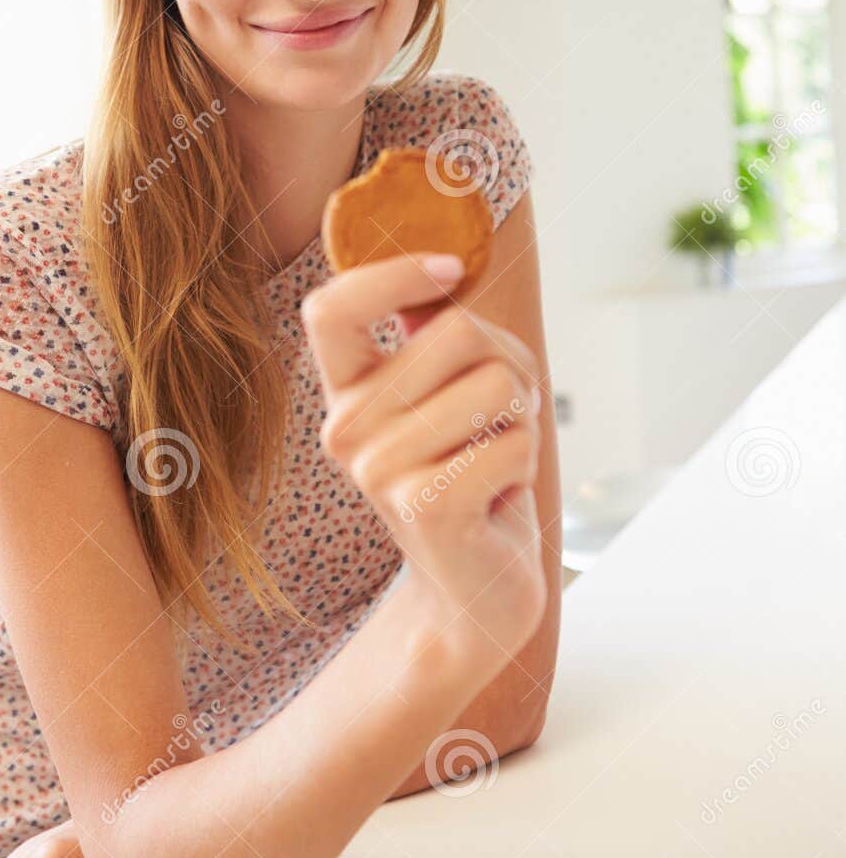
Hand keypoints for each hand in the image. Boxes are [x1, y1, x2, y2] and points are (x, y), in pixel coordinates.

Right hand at [303, 252, 546, 658]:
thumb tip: (445, 268)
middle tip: (502, 416)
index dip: (392, 273)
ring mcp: (380, 471)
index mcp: (346, 394)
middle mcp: (347, 431)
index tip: (448, 270)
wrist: (477, 590)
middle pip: (456, 331)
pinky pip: (513, 439)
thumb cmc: (474, 478)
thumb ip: (439, 333)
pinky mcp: (427, 504)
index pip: (330, 308)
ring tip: (496, 460)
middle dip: (511, 363)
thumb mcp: (452, 395)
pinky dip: (526, 462)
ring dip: (522, 419)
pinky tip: (498, 497)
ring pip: (496, 383)